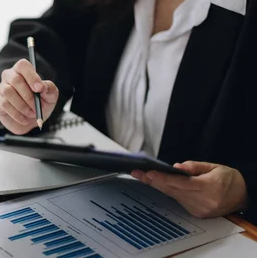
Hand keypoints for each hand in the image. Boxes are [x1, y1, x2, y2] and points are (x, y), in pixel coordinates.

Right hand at [0, 59, 58, 134]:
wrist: (33, 120)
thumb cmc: (41, 103)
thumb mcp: (50, 96)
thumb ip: (49, 89)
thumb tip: (42, 87)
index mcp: (23, 71)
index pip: (23, 65)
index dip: (31, 76)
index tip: (39, 89)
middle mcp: (10, 76)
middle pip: (15, 79)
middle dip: (28, 95)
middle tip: (36, 106)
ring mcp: (2, 88)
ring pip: (8, 92)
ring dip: (22, 106)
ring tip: (31, 113)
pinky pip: (5, 105)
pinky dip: (17, 114)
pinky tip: (25, 119)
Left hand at [131, 161, 247, 217]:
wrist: (243, 196)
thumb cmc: (229, 179)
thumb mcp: (214, 167)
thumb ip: (194, 167)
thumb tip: (175, 168)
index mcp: (208, 187)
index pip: (179, 183)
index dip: (161, 178)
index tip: (148, 173)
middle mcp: (202, 201)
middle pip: (171, 190)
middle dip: (152, 181)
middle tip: (137, 173)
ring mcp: (199, 209)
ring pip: (173, 195)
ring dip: (158, 185)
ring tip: (143, 176)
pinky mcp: (196, 213)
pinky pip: (178, 200)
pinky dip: (169, 191)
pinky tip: (158, 184)